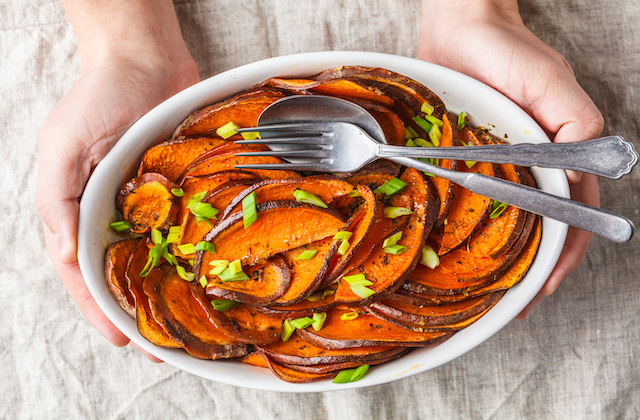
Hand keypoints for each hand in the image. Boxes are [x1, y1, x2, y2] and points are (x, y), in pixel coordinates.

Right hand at [36, 0, 199, 359]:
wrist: (145, 58)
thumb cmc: (97, 97)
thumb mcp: (63, 146)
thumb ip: (59, 200)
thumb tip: (64, 254)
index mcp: (76, 207)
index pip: (81, 271)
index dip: (98, 308)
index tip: (121, 339)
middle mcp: (111, 211)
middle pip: (121, 272)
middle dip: (136, 310)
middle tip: (161, 345)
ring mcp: (146, 202)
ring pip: (154, 257)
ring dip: (165, 290)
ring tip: (186, 323)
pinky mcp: (177, 188)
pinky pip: (183, 227)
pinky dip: (190, 253)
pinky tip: (206, 275)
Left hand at [417, 0, 602, 316]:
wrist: (462, 28)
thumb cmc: (508, 52)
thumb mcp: (551, 84)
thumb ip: (574, 125)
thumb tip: (581, 173)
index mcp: (561, 154)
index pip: (571, 216)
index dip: (560, 256)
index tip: (540, 288)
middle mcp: (531, 164)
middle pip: (538, 226)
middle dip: (529, 267)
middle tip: (509, 303)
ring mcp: (499, 163)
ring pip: (506, 218)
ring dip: (502, 253)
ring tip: (485, 288)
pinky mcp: (467, 156)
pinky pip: (471, 197)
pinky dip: (471, 223)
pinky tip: (456, 244)